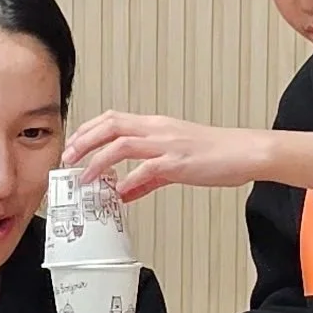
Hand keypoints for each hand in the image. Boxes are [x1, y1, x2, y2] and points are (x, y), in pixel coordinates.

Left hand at [63, 112, 270, 201]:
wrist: (244, 152)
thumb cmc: (215, 155)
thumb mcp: (174, 165)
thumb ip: (147, 179)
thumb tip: (125, 192)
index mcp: (155, 125)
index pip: (113, 119)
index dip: (88, 129)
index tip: (73, 145)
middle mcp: (157, 130)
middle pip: (110, 126)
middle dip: (84, 141)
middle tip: (68, 159)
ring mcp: (167, 144)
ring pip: (121, 144)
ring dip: (98, 160)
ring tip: (84, 177)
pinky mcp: (178, 162)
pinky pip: (146, 169)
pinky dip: (128, 181)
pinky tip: (119, 193)